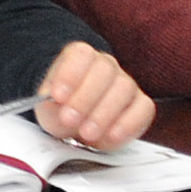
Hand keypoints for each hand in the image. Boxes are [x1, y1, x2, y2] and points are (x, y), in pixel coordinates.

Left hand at [33, 42, 154, 149]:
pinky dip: (128, 123)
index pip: (80, 55)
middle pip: (104, 72)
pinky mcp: (142, 104)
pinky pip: (143, 109)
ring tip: (87, 134)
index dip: (69, 74)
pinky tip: (112, 136)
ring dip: (104, 114)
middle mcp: (106, 65)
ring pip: (124, 89)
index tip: (57, 96)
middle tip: (69, 120)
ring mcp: (127, 83)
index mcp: (81, 57)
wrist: (74, 123)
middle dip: (85, 99)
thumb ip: (49, 101)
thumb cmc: (60, 109)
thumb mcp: (47, 105)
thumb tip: (53, 100)